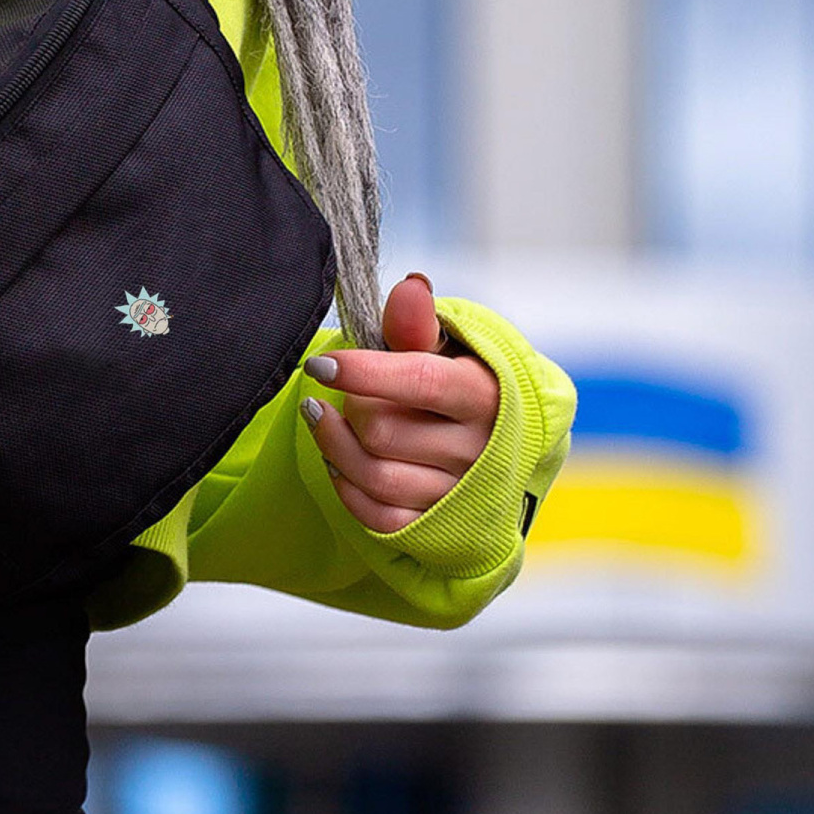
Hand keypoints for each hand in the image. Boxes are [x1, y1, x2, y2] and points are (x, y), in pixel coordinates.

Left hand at [300, 272, 498, 533]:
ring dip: (334, 445)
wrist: (494, 441)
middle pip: (384, 430)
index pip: (420, 381)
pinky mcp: (438, 526)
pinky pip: (379, 516)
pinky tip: (335, 459)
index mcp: (485, 396)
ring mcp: (459, 493)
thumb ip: (419, 324)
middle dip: (349, 406)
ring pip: (376, 476)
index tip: (321, 365)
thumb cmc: (455, 383)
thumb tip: (410, 287)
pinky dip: (347, 488)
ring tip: (318, 417)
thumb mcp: (446, 348)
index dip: (363, 372)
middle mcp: (479, 449)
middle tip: (337, 389)